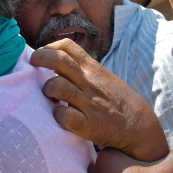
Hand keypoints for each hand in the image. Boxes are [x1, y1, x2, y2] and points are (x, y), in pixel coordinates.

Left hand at [30, 39, 168, 160]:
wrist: (139, 125)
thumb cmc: (117, 101)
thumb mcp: (104, 78)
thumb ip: (83, 70)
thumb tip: (56, 63)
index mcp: (93, 69)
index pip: (68, 46)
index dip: (50, 47)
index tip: (42, 55)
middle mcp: (89, 83)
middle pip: (59, 60)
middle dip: (40, 58)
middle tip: (32, 64)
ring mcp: (89, 103)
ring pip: (57, 86)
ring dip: (47, 89)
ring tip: (49, 96)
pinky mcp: (88, 125)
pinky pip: (64, 116)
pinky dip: (57, 116)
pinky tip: (60, 117)